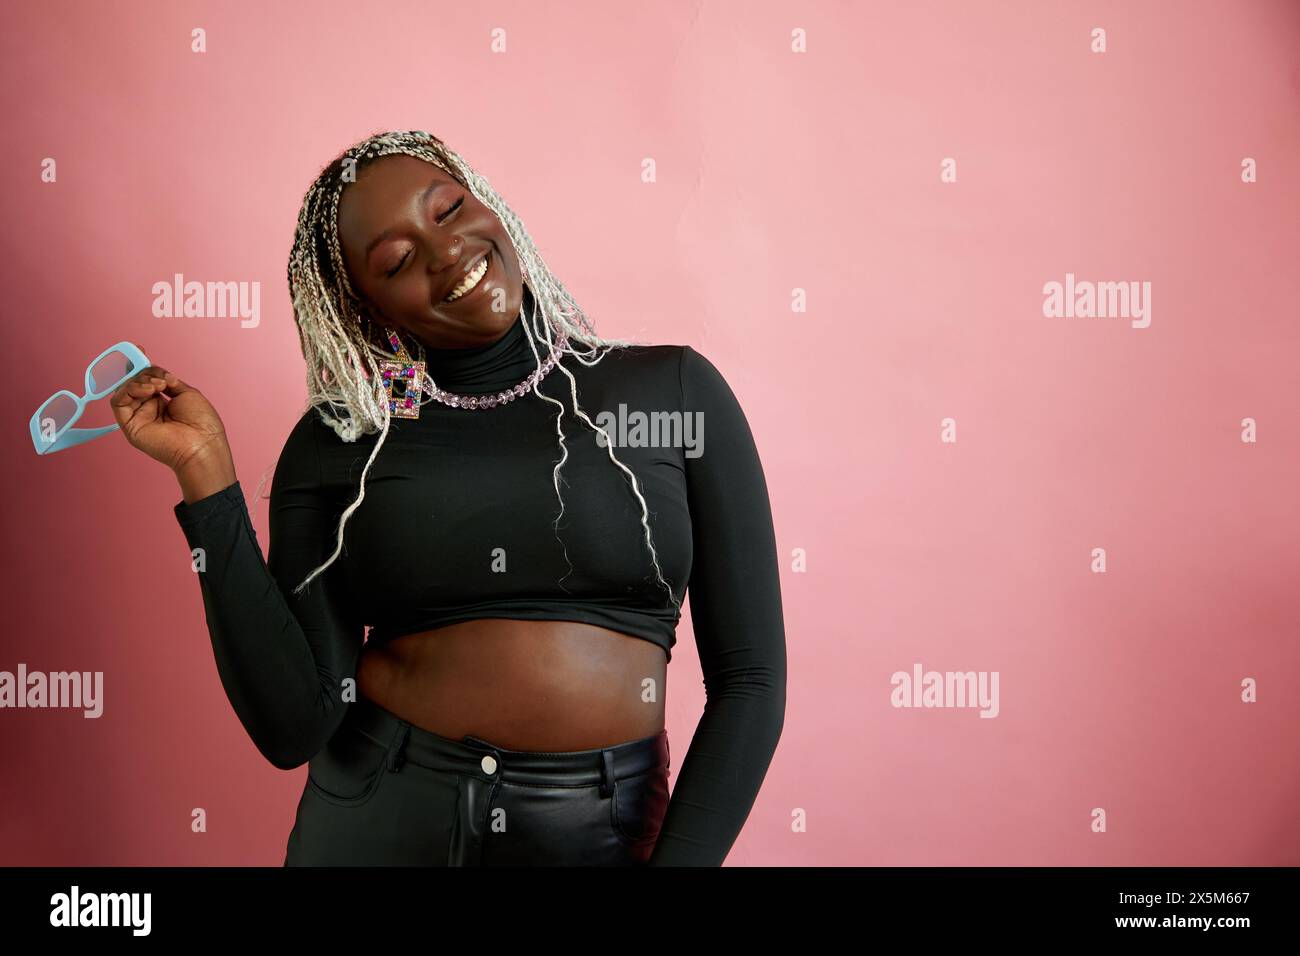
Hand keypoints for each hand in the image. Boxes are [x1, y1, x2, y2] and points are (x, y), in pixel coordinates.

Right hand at [109, 365, 231, 474]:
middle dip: (143, 371)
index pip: (145, 379)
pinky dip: (130, 389)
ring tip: (159, 386)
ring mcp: (138, 417)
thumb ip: (168, 381)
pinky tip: (149, 390)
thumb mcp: (187, 393)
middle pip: (134, 381)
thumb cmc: (202, 424)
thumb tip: (157, 373)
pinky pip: (118, 401)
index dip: (140, 364)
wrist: (202, 445)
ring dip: (140, 381)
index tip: (139, 349)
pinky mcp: (130, 425)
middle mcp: (149, 409)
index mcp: (163, 402)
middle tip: (159, 377)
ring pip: (125, 389)